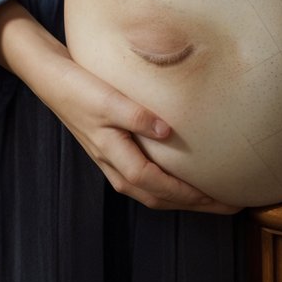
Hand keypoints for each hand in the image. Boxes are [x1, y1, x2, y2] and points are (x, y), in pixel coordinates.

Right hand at [0, 1, 237, 213]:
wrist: (49, 76)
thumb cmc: (76, 85)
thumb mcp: (106, 98)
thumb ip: (136, 114)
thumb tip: (168, 130)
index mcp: (115, 156)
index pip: (161, 186)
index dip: (193, 196)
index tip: (224, 198)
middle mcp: (114, 165)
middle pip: (160, 197)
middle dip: (196, 204)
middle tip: (232, 205)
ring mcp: (112, 160)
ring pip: (153, 191)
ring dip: (183, 198)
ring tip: (213, 196)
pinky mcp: (113, 150)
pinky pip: (147, 178)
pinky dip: (169, 184)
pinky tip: (183, 175)